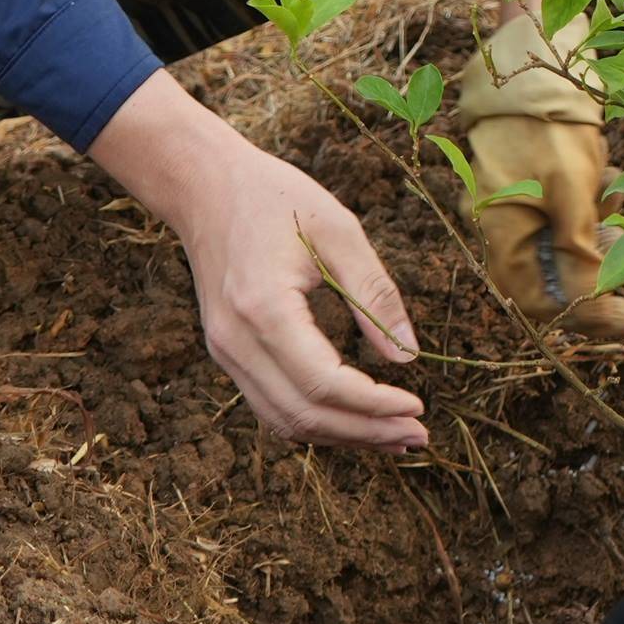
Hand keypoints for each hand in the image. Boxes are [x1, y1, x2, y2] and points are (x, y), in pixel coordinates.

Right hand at [88, 73, 426, 451]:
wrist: (206, 187)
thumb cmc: (276, 199)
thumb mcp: (338, 230)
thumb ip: (374, 294)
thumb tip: (408, 356)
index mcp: (264, 309)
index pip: (323, 383)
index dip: (373, 405)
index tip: (417, 405)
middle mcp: (236, 342)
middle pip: (304, 415)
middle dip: (365, 431)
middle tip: (417, 434)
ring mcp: (224, 353)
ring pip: (285, 421)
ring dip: (342, 436)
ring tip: (395, 436)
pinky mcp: (227, 353)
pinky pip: (272, 405)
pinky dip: (315, 421)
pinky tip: (354, 419)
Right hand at [457, 14, 623, 341]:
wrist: (532, 55)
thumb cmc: (549, 124)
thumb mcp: (574, 190)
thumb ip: (581, 249)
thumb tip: (600, 299)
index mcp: (499, 233)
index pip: (537, 302)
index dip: (587, 314)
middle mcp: (499, 223)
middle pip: (550, 276)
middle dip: (600, 271)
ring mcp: (512, 200)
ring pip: (560, 241)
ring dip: (599, 232)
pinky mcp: (528, 180)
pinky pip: (561, 210)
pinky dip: (591, 205)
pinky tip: (613, 179)